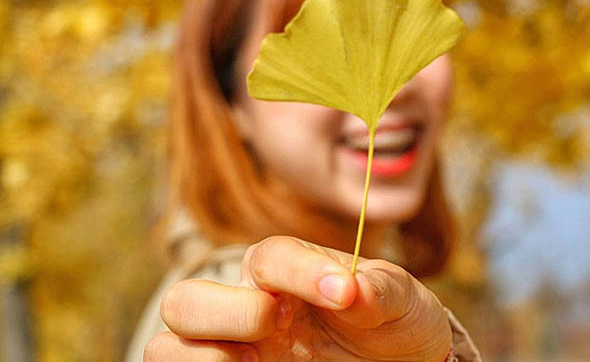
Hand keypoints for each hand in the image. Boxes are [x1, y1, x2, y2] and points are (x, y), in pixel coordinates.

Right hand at [144, 236, 452, 360]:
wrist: (402, 360)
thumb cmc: (392, 320)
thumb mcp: (399, 299)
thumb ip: (379, 289)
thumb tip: (354, 290)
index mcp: (286, 271)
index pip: (269, 258)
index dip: (300, 271)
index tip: (345, 293)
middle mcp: (250, 309)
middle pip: (185, 301)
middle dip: (227, 312)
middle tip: (278, 323)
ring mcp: (238, 351)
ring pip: (166, 348)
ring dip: (199, 356)